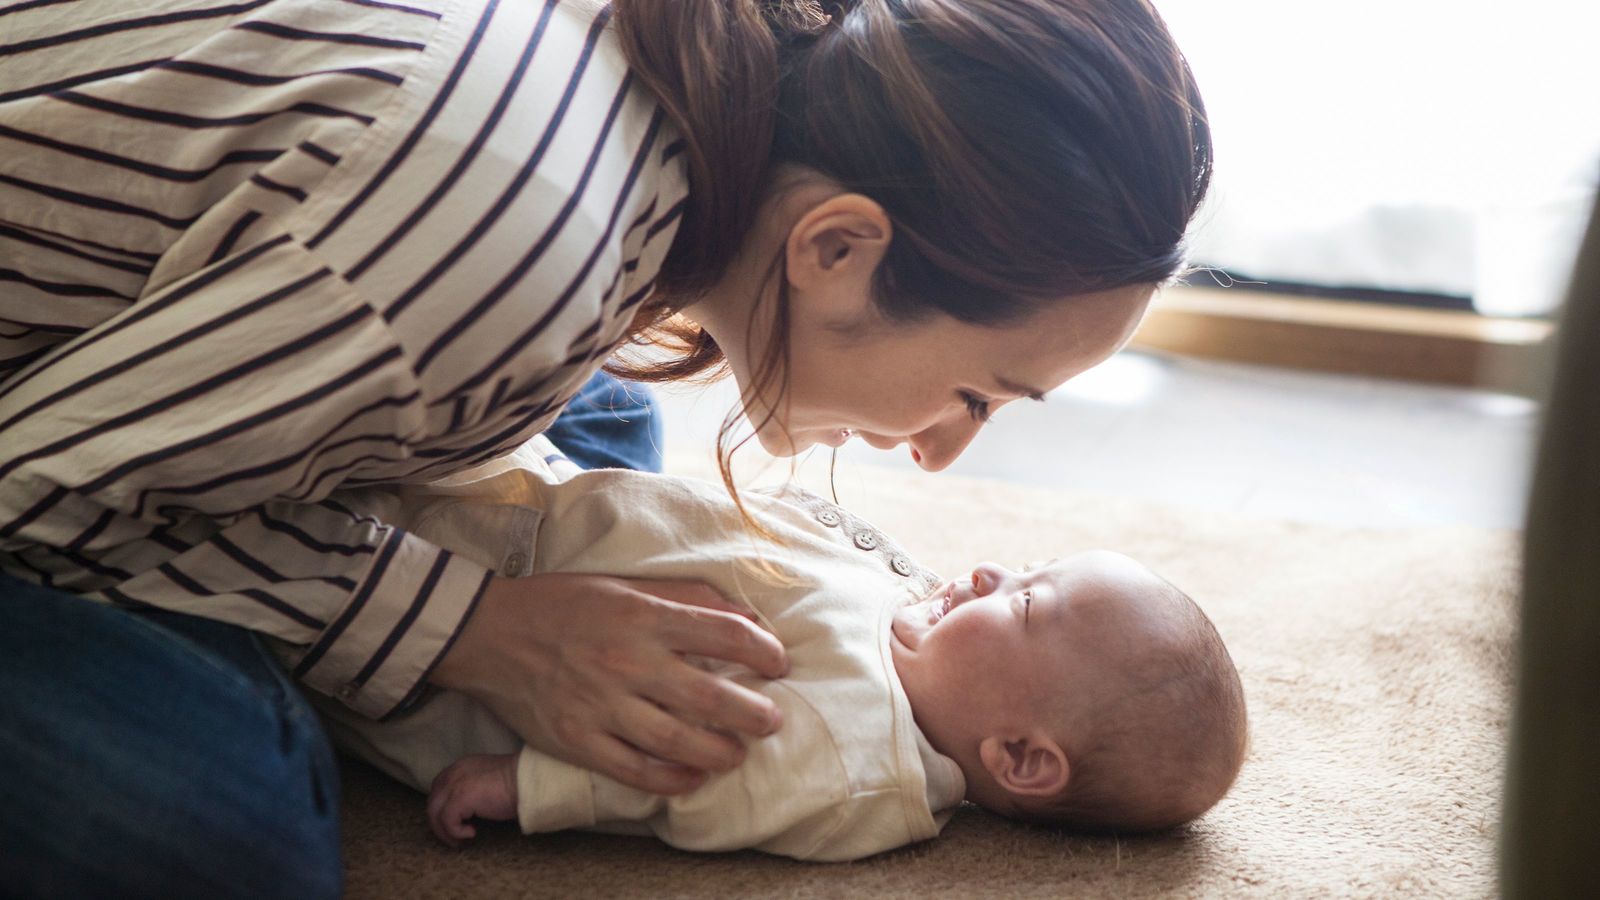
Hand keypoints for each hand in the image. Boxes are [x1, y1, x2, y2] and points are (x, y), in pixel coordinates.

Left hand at [428, 754, 517, 847]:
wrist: (527, 780)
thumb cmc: (516, 783)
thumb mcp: (488, 782)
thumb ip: (473, 789)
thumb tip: (466, 812)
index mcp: (461, 767)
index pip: (439, 788)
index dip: (442, 808)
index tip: (454, 823)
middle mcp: (454, 773)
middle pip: (433, 802)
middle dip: (440, 823)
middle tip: (454, 838)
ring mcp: (455, 784)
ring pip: (435, 813)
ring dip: (445, 832)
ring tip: (460, 841)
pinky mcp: (459, 798)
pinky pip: (447, 821)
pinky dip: (456, 832)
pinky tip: (472, 833)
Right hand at [431, 573, 789, 794]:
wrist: (487, 633)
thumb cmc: (563, 604)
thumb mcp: (626, 586)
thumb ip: (687, 598)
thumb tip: (747, 617)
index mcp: (642, 616)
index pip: (724, 635)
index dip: (763, 652)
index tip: (778, 663)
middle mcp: (627, 661)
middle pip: (711, 697)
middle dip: (754, 713)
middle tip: (772, 719)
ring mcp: (601, 706)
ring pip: (679, 741)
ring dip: (720, 751)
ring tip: (737, 752)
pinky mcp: (578, 740)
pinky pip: (636, 771)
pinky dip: (672, 779)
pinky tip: (693, 776)